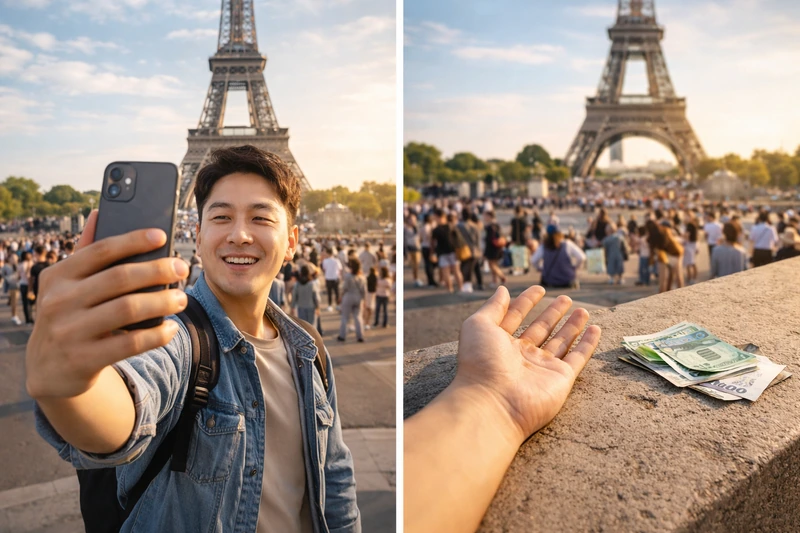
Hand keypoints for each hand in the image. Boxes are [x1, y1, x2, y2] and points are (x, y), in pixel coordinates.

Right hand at [25, 210, 189, 399]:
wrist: (48, 369)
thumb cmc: (69, 316)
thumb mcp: (67, 285)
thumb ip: (85, 252)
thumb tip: (100, 213)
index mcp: (57, 276)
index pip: (101, 250)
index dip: (134, 241)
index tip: (162, 236)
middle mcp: (59, 301)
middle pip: (120, 278)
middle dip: (158, 270)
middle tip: (182, 268)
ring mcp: (70, 332)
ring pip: (129, 309)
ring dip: (163, 302)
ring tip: (181, 299)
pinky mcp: (84, 359)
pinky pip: (131, 343)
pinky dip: (157, 334)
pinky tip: (170, 328)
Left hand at [452, 285, 600, 443]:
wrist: (493, 402)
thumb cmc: (481, 362)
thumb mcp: (479, 326)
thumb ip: (493, 307)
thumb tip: (503, 290)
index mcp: (500, 343)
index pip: (515, 317)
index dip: (526, 302)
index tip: (539, 288)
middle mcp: (521, 356)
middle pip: (541, 330)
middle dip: (552, 314)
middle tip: (566, 298)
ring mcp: (542, 368)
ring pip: (561, 342)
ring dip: (572, 326)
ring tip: (582, 310)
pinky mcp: (561, 379)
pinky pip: (578, 358)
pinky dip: (588, 344)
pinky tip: (595, 329)